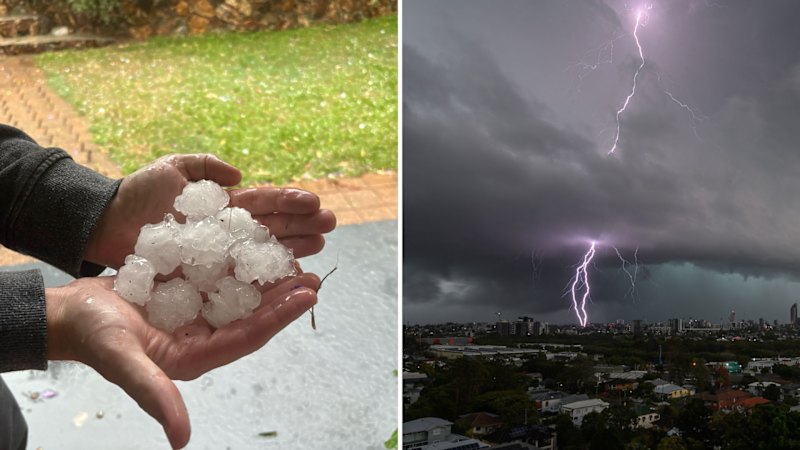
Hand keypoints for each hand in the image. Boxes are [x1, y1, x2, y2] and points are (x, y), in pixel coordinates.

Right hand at [45, 273, 319, 448]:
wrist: (67, 313)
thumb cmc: (91, 337)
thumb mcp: (123, 361)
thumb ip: (153, 395)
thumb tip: (181, 439)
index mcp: (193, 357)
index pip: (247, 337)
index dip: (278, 317)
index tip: (307, 295)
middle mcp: (201, 337)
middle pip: (252, 316)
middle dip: (284, 297)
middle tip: (314, 276)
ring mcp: (195, 314)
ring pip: (240, 294)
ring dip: (267, 278)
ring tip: (297, 258)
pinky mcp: (186, 293)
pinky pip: (220, 276)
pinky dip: (240, 262)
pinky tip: (258, 244)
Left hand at [85, 154, 335, 267]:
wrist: (104, 225)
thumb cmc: (137, 194)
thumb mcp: (171, 168)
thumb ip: (205, 165)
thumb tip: (240, 175)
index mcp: (223, 206)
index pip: (264, 203)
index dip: (290, 203)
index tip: (316, 203)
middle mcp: (227, 233)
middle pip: (271, 229)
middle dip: (301, 227)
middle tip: (330, 226)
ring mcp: (219, 258)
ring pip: (262, 255)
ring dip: (292, 252)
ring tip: (319, 250)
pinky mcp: (205, 280)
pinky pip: (240, 280)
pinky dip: (265, 281)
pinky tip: (288, 279)